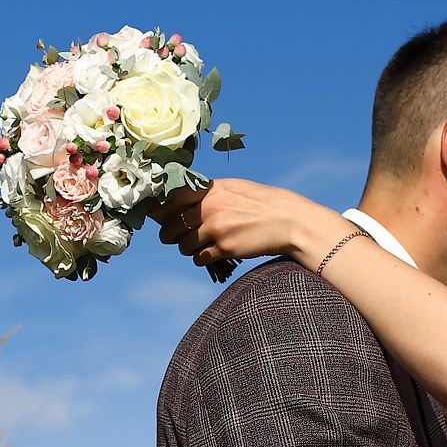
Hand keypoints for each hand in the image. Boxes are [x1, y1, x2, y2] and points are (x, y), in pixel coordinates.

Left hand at [153, 178, 312, 270]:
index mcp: (211, 189)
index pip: (170, 198)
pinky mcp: (225, 248)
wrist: (289, 221)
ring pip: (182, 245)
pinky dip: (202, 258)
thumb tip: (176, 201)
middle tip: (174, 237)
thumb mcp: (234, 188)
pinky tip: (212, 253)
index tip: (156, 216)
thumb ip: (208, 193)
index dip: (159, 210)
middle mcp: (210, 207)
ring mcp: (216, 228)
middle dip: (169, 234)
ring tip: (198, 245)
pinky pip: (198, 258)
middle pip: (171, 225)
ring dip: (186, 248)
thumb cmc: (262, 204)